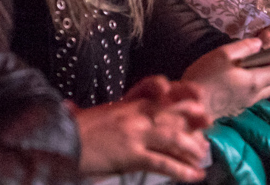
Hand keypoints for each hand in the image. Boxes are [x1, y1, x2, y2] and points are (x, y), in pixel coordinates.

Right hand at [76, 76, 211, 180]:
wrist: (60, 139)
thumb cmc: (75, 129)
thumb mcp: (100, 113)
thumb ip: (112, 110)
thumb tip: (95, 107)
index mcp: (129, 103)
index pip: (162, 93)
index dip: (182, 94)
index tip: (198, 100)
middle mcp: (137, 114)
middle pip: (173, 114)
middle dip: (194, 120)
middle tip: (209, 125)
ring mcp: (136, 134)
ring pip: (174, 138)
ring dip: (192, 148)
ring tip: (202, 157)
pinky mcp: (132, 155)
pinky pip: (163, 163)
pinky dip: (182, 170)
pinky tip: (194, 176)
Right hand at [181, 38, 269, 117]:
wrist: (190, 105)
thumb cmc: (205, 77)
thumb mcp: (223, 54)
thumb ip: (244, 47)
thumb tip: (260, 44)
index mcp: (255, 81)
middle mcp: (254, 95)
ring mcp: (245, 103)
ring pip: (265, 90)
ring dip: (267, 79)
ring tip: (260, 66)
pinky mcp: (236, 108)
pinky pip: (253, 95)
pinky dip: (256, 85)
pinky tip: (244, 77)